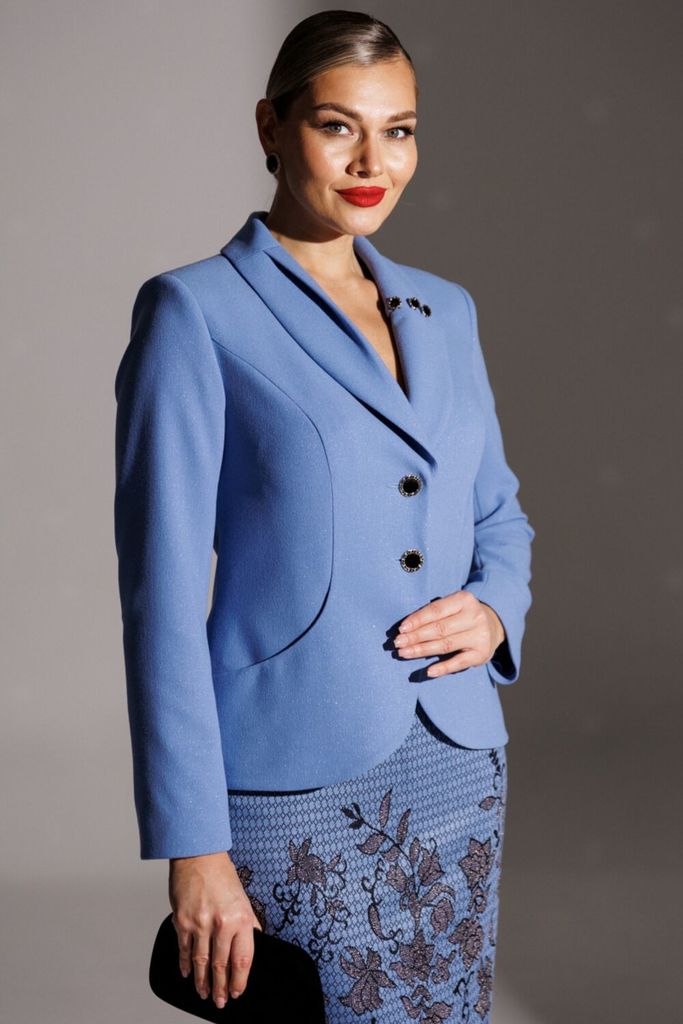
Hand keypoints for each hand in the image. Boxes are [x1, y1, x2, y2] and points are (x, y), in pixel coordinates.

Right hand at [168, 851, 262, 1008]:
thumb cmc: (221, 874)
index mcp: (240, 918)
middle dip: (221, 988)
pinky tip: (188, 973)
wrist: (198, 855)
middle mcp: (221, 924)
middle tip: (221, 1001)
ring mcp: (199, 924)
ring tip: (204, 994)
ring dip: (202, 982)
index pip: (242, 959)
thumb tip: (254, 941)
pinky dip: (185, 964)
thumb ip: (248, 921)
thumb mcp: (243, 897)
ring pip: (201, 962)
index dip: (240, 980)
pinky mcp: (182, 921)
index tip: (238, 991)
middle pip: (221, 966)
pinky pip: (184, 949)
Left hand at [394, 590, 505, 676]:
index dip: (417, 620)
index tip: (401, 629)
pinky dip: (443, 668)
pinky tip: (428, 671)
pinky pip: (459, 663)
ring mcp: (480, 636)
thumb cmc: (461, 615)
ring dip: (422, 650)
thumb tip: (405, 629)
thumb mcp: (452, 606)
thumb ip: (433, 614)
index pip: (436, 610)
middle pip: (440, 629)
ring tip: (404, 653)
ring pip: (446, 645)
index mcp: (465, 599)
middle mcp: (475, 616)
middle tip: (398, 643)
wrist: (492, 625)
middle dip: (416, 636)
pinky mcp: (482, 654)